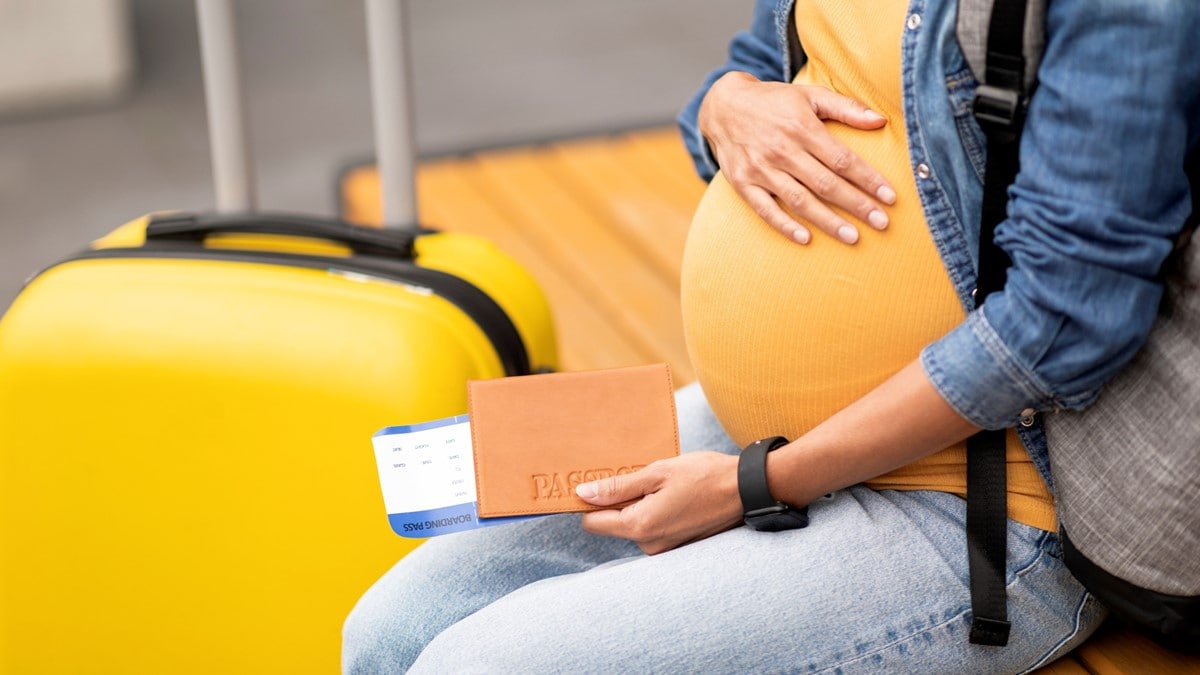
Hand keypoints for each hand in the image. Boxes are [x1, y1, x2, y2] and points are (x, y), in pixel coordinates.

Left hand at [576, 452, 742, 554]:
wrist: (746, 490)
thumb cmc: (703, 475)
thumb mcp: (657, 472)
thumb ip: (618, 487)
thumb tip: (584, 493)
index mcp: (640, 526)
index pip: (593, 523)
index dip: (590, 502)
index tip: (599, 482)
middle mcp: (649, 545)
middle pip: (615, 524)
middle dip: (621, 501)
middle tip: (644, 477)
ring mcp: (665, 548)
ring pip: (636, 525)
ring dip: (642, 505)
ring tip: (666, 486)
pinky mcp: (677, 546)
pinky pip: (654, 529)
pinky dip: (657, 512)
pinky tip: (676, 496)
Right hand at [698, 71, 896, 244]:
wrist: (723, 106)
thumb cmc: (774, 102)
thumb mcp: (809, 95)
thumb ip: (845, 108)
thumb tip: (881, 121)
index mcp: (801, 127)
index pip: (842, 159)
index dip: (868, 179)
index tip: (890, 197)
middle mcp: (782, 150)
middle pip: (825, 183)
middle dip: (856, 205)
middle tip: (882, 223)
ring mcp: (760, 169)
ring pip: (800, 200)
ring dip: (828, 221)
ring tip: (853, 237)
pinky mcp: (743, 184)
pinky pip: (765, 209)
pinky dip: (785, 225)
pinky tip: (806, 238)